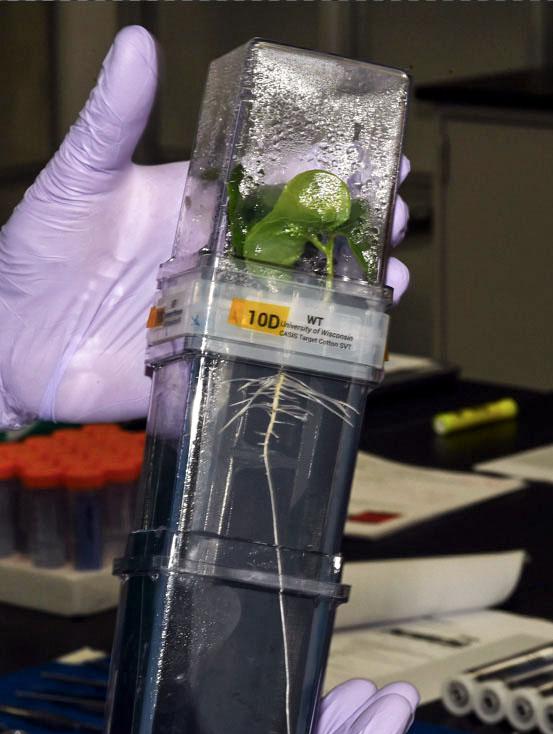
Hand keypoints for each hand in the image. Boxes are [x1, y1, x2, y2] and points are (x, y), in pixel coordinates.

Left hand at [0, 26, 409, 429]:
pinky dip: (317, 346)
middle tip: (397, 214)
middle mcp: (220, 257)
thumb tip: (138, 42)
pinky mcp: (214, 357)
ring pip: (304, 296)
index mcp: (199, 205)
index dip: (331, 163)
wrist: (10, 340)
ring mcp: (222, 309)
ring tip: (390, 276)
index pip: (279, 177)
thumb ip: (112, 122)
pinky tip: (352, 339)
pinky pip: (274, 353)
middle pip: (306, 238)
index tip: (378, 149)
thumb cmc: (37, 253)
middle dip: (358, 225)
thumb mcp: (77, 179)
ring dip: (353, 286)